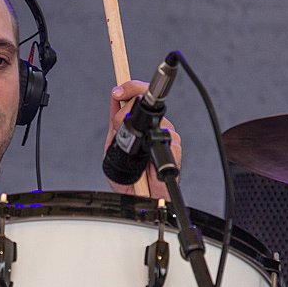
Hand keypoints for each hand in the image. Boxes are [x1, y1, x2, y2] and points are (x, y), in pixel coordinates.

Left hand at [104, 81, 181, 199]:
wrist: (136, 198)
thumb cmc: (128, 176)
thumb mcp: (113, 146)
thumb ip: (115, 124)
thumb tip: (115, 100)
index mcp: (139, 125)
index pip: (139, 97)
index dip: (131, 88)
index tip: (118, 91)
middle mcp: (154, 129)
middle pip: (147, 106)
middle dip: (127, 112)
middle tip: (119, 124)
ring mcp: (165, 139)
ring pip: (160, 121)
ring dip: (140, 131)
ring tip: (130, 149)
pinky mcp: (174, 152)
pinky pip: (170, 141)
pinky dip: (156, 147)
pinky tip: (147, 157)